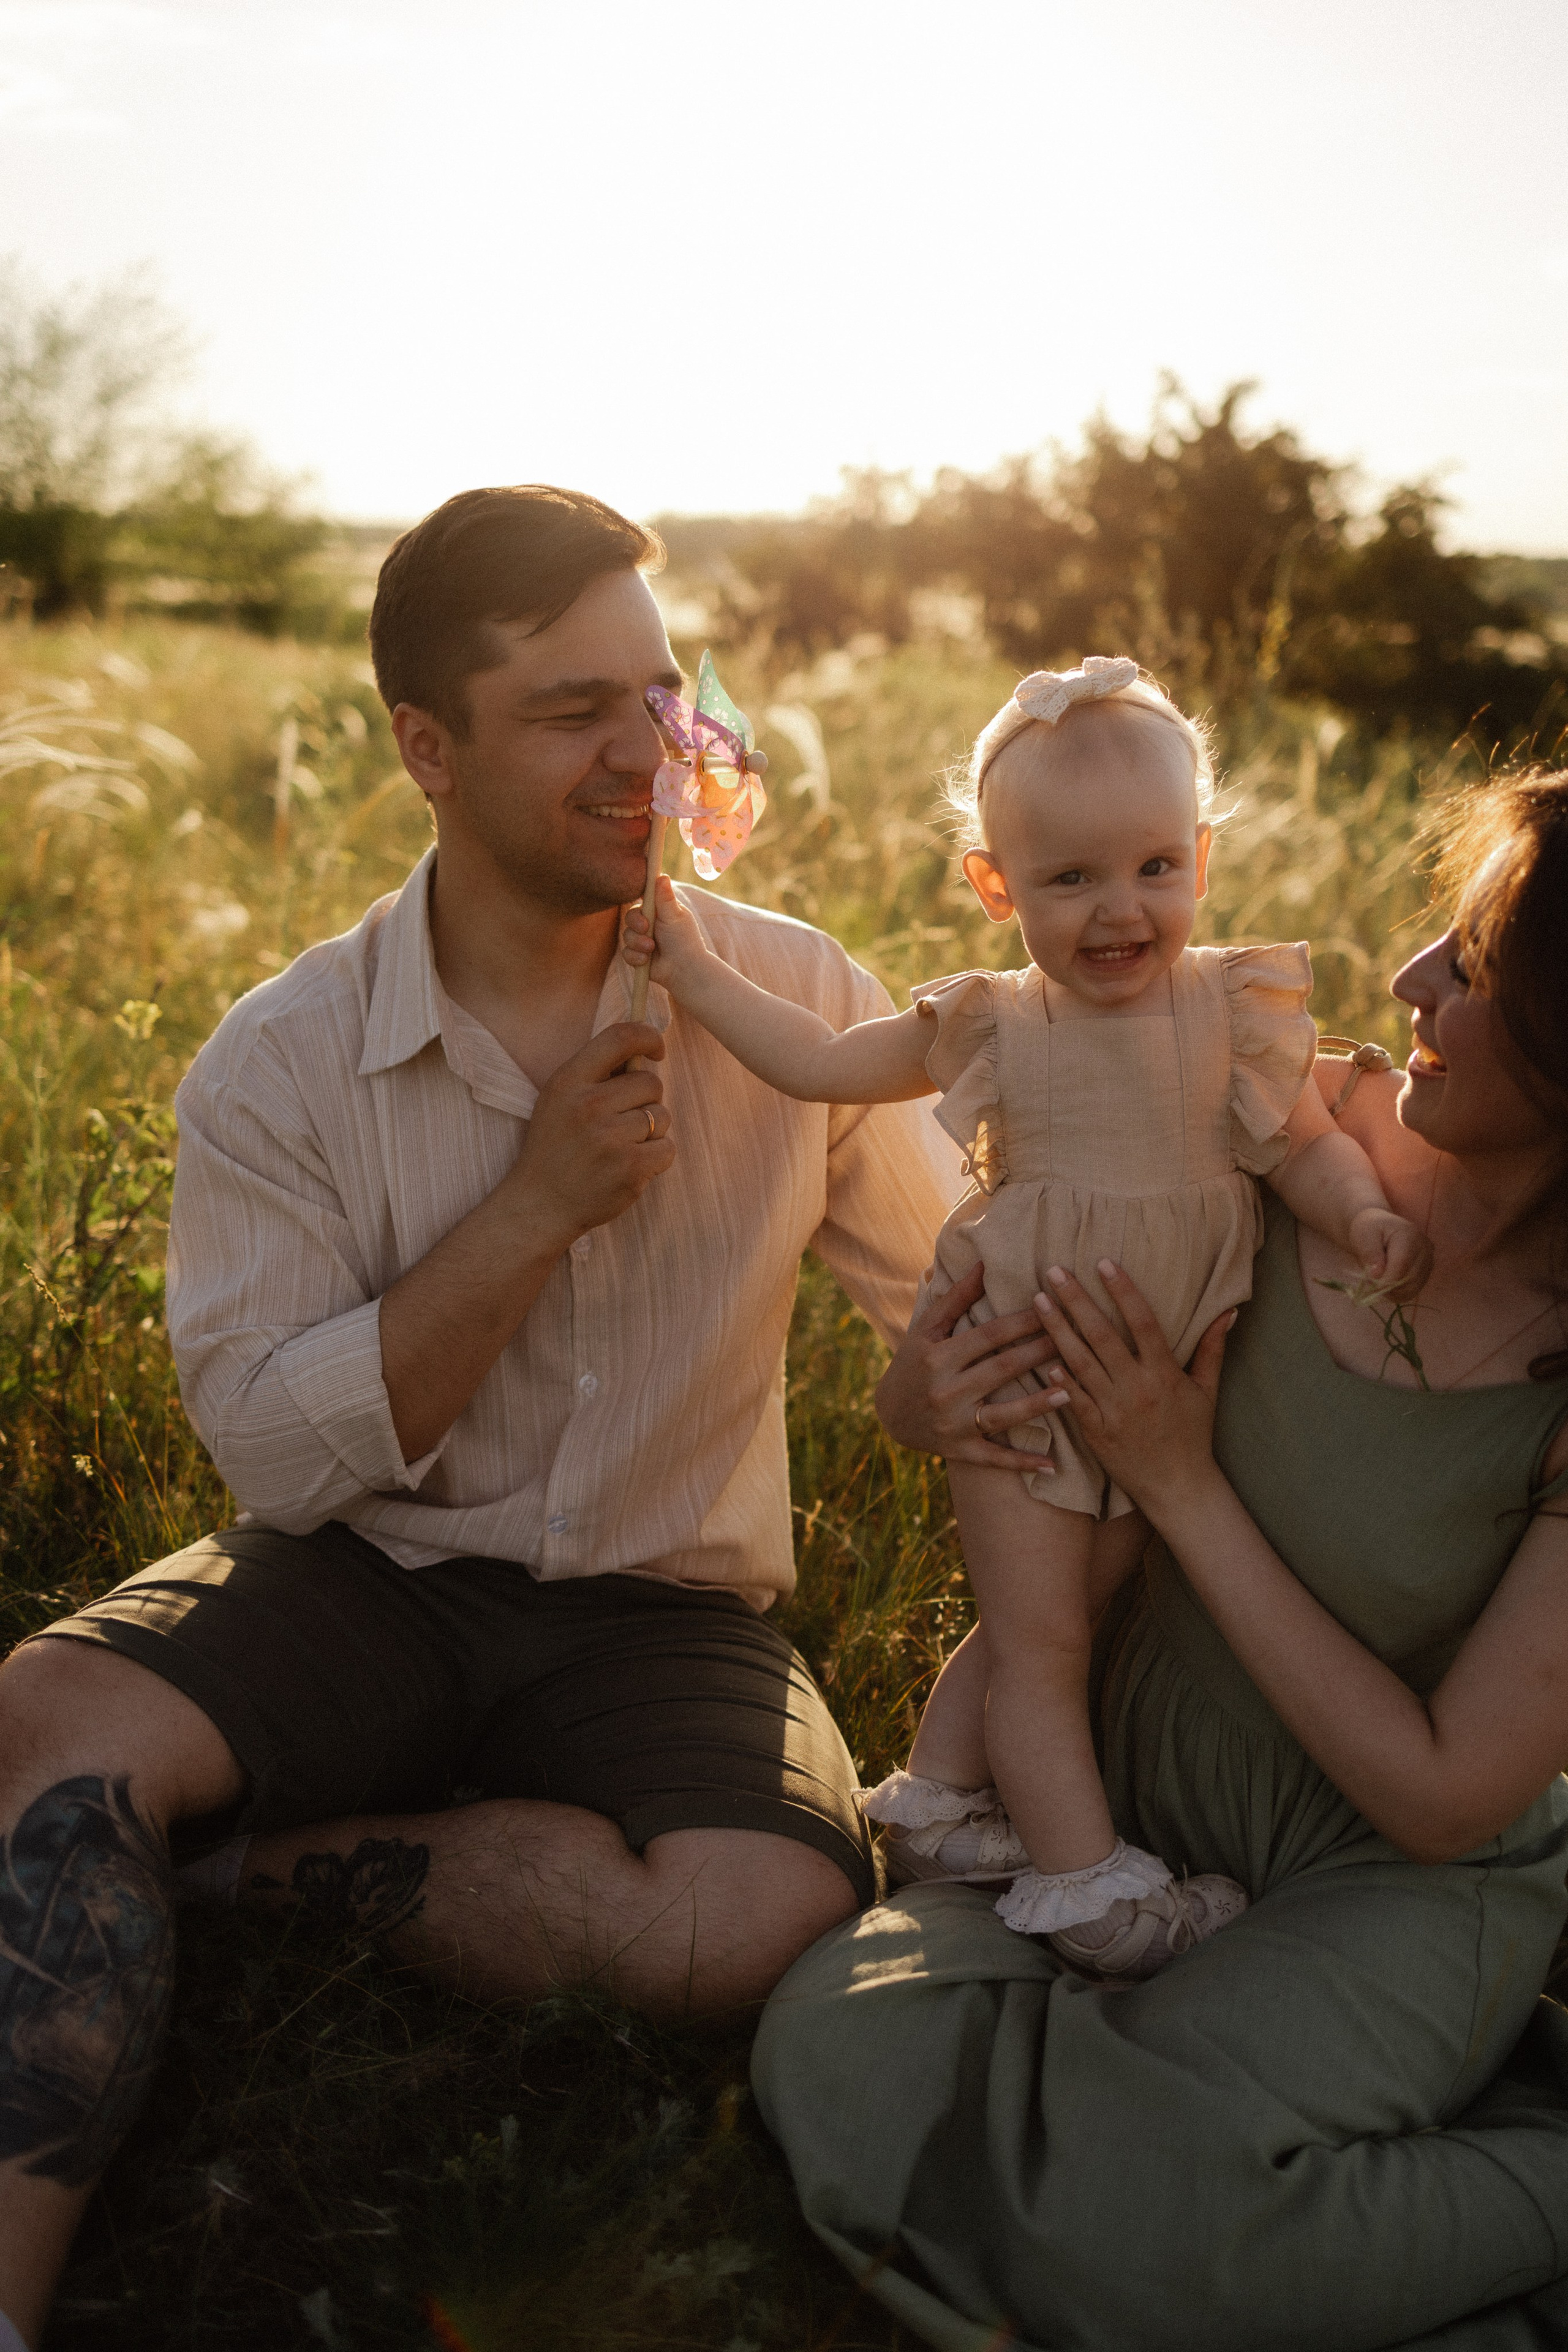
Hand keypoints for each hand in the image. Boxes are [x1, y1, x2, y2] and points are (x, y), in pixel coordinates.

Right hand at [507, 1022, 674, 1243]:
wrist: (540, 1204)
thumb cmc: (555, 1148)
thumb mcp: (559, 1100)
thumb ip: (595, 1074)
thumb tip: (643, 1051)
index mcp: (569, 1081)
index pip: (620, 1037)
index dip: (648, 1036)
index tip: (656, 1050)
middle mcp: (589, 1105)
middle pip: (651, 1082)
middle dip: (647, 1100)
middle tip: (623, 1121)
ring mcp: (610, 1138)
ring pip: (662, 1117)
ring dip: (651, 1132)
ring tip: (621, 1147)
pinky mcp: (629, 1168)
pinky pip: (667, 1148)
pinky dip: (656, 1158)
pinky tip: (629, 1166)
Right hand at [620, 875, 708, 992]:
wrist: (684, 970)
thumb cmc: (684, 941)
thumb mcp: (675, 917)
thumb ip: (665, 898)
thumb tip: (662, 875)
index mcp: (659, 911)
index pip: (642, 899)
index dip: (639, 902)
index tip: (643, 906)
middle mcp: (649, 923)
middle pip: (630, 916)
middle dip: (635, 922)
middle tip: (646, 928)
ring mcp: (641, 940)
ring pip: (626, 935)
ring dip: (637, 942)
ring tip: (651, 949)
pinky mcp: (637, 955)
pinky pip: (626, 953)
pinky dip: (636, 957)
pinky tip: (647, 961)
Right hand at [874, 1262, 1057, 1470]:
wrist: (888, 1415)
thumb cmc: (914, 1362)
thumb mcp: (926, 1328)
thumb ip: (956, 1297)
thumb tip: (984, 1263)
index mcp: (938, 1355)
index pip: (990, 1335)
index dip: (1025, 1321)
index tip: (1057, 1306)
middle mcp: (945, 1390)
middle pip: (1002, 1369)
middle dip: (1040, 1353)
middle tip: (1078, 1340)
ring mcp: (952, 1423)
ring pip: (1001, 1415)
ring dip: (1037, 1405)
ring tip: (1070, 1392)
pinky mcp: (958, 1451)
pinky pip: (994, 1459)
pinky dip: (1022, 1463)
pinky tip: (1052, 1465)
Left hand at [1031, 1261, 1232, 1513]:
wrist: (1178, 1487)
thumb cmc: (1193, 1435)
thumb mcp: (1207, 1390)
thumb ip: (1212, 1348)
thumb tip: (1229, 1311)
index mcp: (1165, 1374)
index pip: (1143, 1322)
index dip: (1123, 1291)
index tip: (1104, 1263)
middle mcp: (1137, 1388)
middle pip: (1102, 1336)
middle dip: (1076, 1301)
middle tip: (1054, 1271)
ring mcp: (1114, 1411)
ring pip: (1080, 1363)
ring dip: (1057, 1330)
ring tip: (1038, 1301)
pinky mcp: (1096, 1432)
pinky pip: (1073, 1400)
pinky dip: (1059, 1379)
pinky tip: (1042, 1357)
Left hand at [1347, 1207, 1432, 1302]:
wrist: (1380, 1228)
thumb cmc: (1370, 1230)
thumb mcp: (1364, 1235)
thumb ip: (1369, 1253)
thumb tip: (1377, 1275)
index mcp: (1409, 1235)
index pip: (1402, 1263)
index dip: (1386, 1278)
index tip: (1370, 1283)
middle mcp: (1425, 1248)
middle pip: (1409, 1278)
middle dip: (1386, 1285)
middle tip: (1370, 1282)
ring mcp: (1428, 1262)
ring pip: (1411, 1289)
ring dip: (1391, 1291)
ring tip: (1377, 1280)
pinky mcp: (1425, 1273)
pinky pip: (1411, 1292)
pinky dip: (1396, 1293)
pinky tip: (1386, 1283)